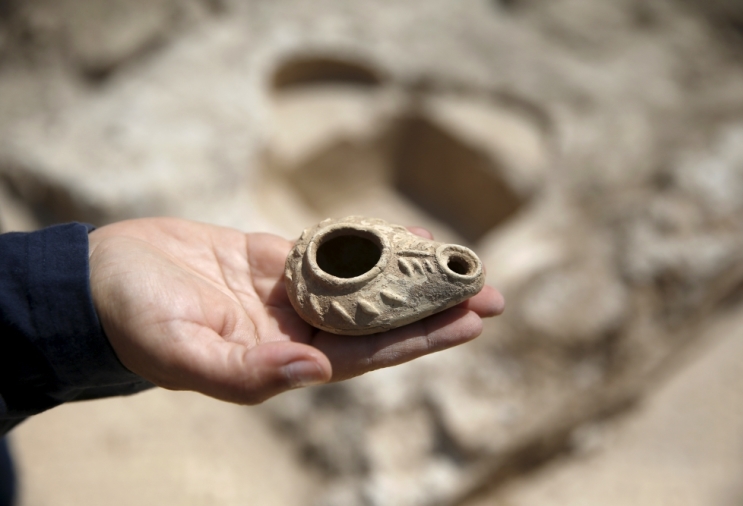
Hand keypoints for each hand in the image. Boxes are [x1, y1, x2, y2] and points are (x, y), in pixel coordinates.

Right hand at [88, 218, 503, 403]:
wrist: (101, 277)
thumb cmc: (132, 319)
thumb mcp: (179, 352)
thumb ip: (244, 371)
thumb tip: (312, 370)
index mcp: (281, 358)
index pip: (367, 354)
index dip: (419, 339)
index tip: (468, 321)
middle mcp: (294, 329)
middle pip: (378, 321)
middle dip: (433, 308)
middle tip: (491, 292)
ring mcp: (286, 293)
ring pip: (363, 285)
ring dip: (409, 275)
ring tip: (459, 262)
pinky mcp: (273, 260)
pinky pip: (333, 252)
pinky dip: (368, 244)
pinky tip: (402, 235)